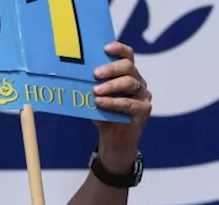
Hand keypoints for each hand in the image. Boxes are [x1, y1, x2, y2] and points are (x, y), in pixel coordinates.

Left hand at [92, 42, 152, 170]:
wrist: (114, 140)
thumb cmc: (104, 115)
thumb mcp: (96, 97)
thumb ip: (92, 86)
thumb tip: (74, 74)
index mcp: (127, 73)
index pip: (127, 55)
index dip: (118, 49)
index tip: (105, 48)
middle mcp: (138, 81)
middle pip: (128, 67)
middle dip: (111, 68)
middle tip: (95, 74)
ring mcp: (143, 95)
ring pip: (130, 83)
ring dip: (111, 86)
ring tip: (96, 91)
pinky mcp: (144, 109)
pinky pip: (128, 103)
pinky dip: (113, 102)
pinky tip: (100, 103)